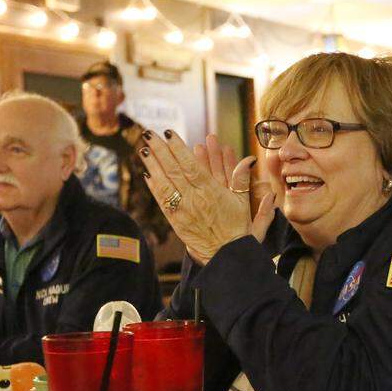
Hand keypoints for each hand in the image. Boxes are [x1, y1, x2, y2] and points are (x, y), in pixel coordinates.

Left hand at [141, 131, 275, 263]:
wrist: (226, 257)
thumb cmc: (237, 230)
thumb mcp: (244, 203)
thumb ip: (243, 180)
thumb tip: (249, 160)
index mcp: (211, 193)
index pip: (191, 166)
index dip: (178, 149)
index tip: (169, 133)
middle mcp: (194, 200)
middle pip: (173, 171)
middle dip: (159, 150)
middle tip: (148, 133)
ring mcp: (182, 211)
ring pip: (164, 184)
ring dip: (152, 165)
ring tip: (142, 148)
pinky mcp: (175, 222)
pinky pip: (162, 201)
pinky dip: (154, 186)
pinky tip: (147, 173)